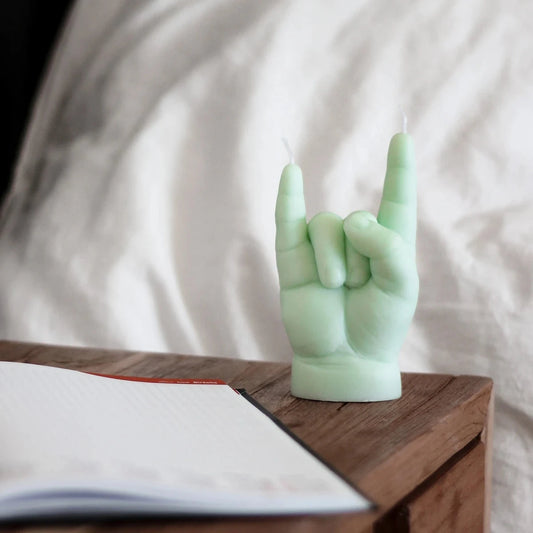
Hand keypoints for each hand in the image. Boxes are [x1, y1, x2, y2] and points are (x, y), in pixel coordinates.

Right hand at [275, 134, 417, 400]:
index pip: (395, 197)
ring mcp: (321, 248)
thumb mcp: (401, 286)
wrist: (344, 358)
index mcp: (388, 243)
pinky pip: (288, 220)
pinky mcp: (293, 257)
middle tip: (359, 290)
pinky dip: (288, 196)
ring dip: (333, 260)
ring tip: (335, 288)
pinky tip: (291, 171)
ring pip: (327, 224)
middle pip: (356, 218)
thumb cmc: (379, 324)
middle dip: (361, 257)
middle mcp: (354, 240)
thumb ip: (387, 246)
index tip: (401, 137)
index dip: (399, 168)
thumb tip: (351, 220)